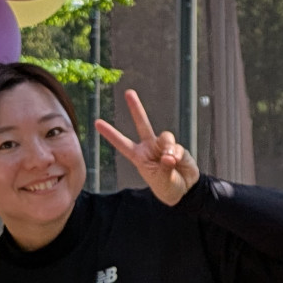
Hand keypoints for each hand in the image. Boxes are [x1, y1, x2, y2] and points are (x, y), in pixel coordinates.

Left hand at [95, 89, 199, 205]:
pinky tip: (178, 162)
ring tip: (171, 160)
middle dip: (136, 108)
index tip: (97, 123)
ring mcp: (164, 146)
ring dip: (168, 147)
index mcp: (139, 157)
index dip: (110, 134)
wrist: (185, 190)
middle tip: (129, 92)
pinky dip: (177, 154)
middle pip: (142, 124)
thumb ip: (165, 167)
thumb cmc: (167, 187)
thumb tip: (170, 155)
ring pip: (165, 136)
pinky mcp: (178, 147)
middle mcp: (149, 148)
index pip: (122, 143)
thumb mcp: (162, 180)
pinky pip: (177, 146)